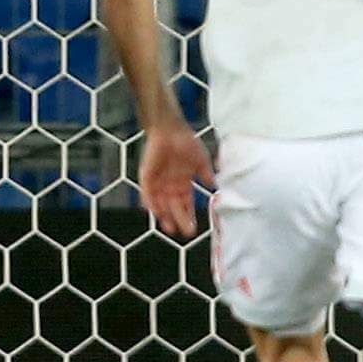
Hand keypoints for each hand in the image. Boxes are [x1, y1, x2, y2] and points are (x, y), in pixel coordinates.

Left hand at [138, 122, 213, 238]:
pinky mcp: (147, 176)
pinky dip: (150, 202)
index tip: (193, 228)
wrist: (170, 129)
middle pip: (174, 208)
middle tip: (185, 232)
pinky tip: (155, 212)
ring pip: (160, 204)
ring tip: (169, 227)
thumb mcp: (201, 161)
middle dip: (179, 220)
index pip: (186, 204)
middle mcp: (170, 186)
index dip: (189, 216)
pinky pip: (147, 193)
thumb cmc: (186, 142)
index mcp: (183, 184)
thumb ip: (207, 174)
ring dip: (164, 216)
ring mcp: (158, 182)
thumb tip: (215, 187)